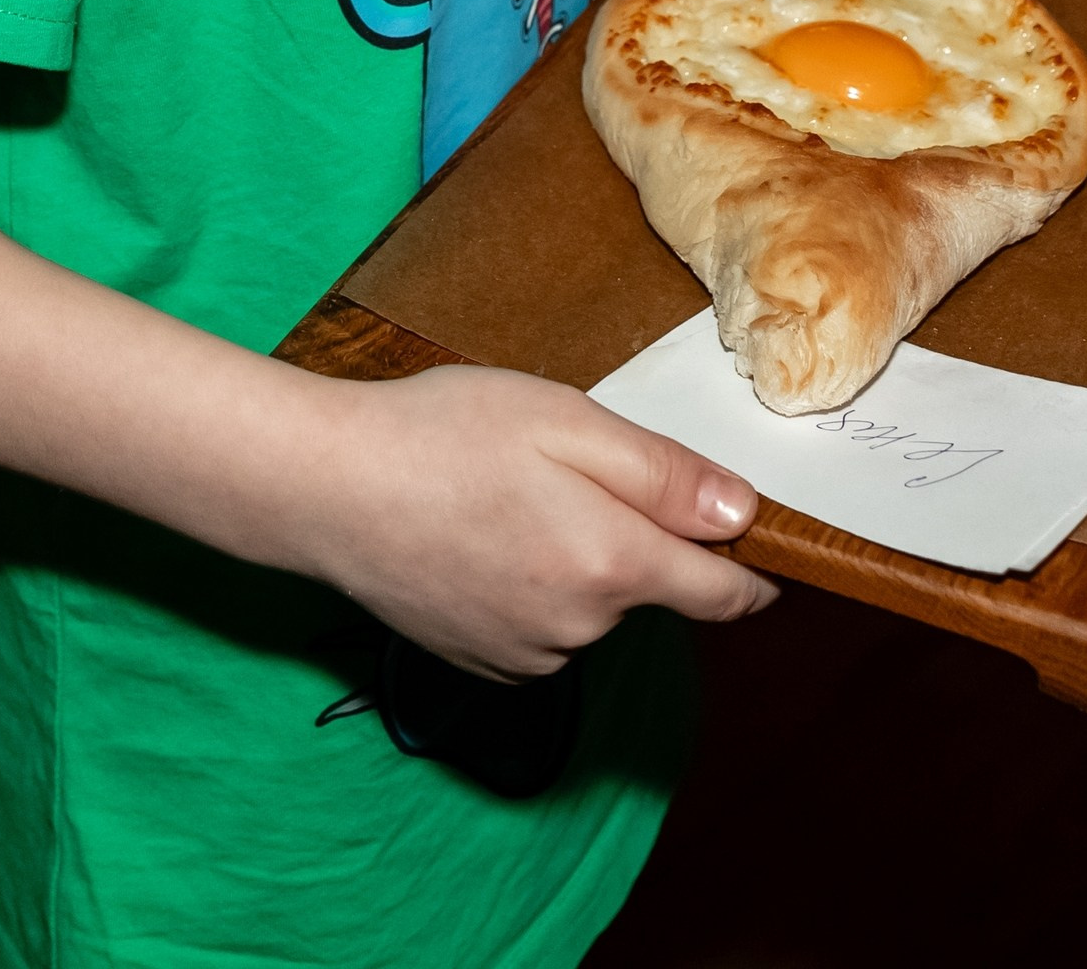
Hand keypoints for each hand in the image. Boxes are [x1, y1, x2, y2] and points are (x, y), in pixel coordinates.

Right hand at [309, 365, 774, 678]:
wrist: (326, 488)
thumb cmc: (444, 433)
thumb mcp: (566, 421)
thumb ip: (664, 475)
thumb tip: (745, 515)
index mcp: (613, 564)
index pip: (724, 593)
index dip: (752, 567)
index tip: (760, 541)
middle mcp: (581, 629)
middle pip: (649, 588)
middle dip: (636, 536)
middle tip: (570, 466)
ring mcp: (528, 656)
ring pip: (592, 608)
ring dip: (580, 562)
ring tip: (510, 494)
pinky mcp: (483, 665)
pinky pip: (542, 628)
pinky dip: (532, 588)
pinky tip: (481, 536)